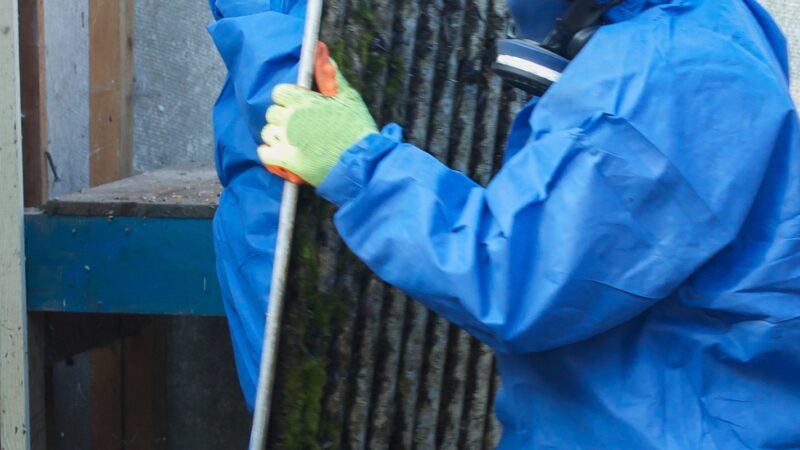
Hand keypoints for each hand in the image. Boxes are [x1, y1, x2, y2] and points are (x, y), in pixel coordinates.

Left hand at [257, 42, 377, 186]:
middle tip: (301, 129)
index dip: (289, 100)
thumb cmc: (356, 129)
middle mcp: (290, 117)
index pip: (279, 92)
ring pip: (267, 133)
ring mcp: (286, 139)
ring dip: (278, 137)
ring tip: (296, 143)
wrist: (362, 162)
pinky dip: (272, 155)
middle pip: (272, 112)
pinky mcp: (286, 160)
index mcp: (302, 99)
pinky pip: (264, 154)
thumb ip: (328, 73)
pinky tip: (287, 155)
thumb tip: (319, 47)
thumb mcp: (347, 96)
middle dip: (284, 119)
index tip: (300, 109)